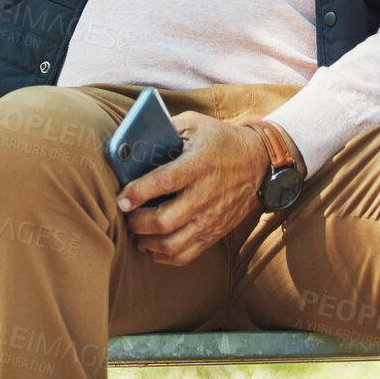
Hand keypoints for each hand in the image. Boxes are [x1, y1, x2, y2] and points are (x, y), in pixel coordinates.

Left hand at [116, 113, 269, 266]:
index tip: (121, 199)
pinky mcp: (214, 233)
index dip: (139, 192)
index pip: (164, 182)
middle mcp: (205, 195)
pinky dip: (162, 255)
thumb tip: (134, 141)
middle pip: (165, 220)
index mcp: (198, 164)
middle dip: (137, 222)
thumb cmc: (220, 140)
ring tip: (135, 230)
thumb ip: (166, 129)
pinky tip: (150, 244)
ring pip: (172, 244)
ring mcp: (210, 218)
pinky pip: (185, 255)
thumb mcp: (195, 123)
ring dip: (146, 241)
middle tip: (125, 214)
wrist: (258, 164)